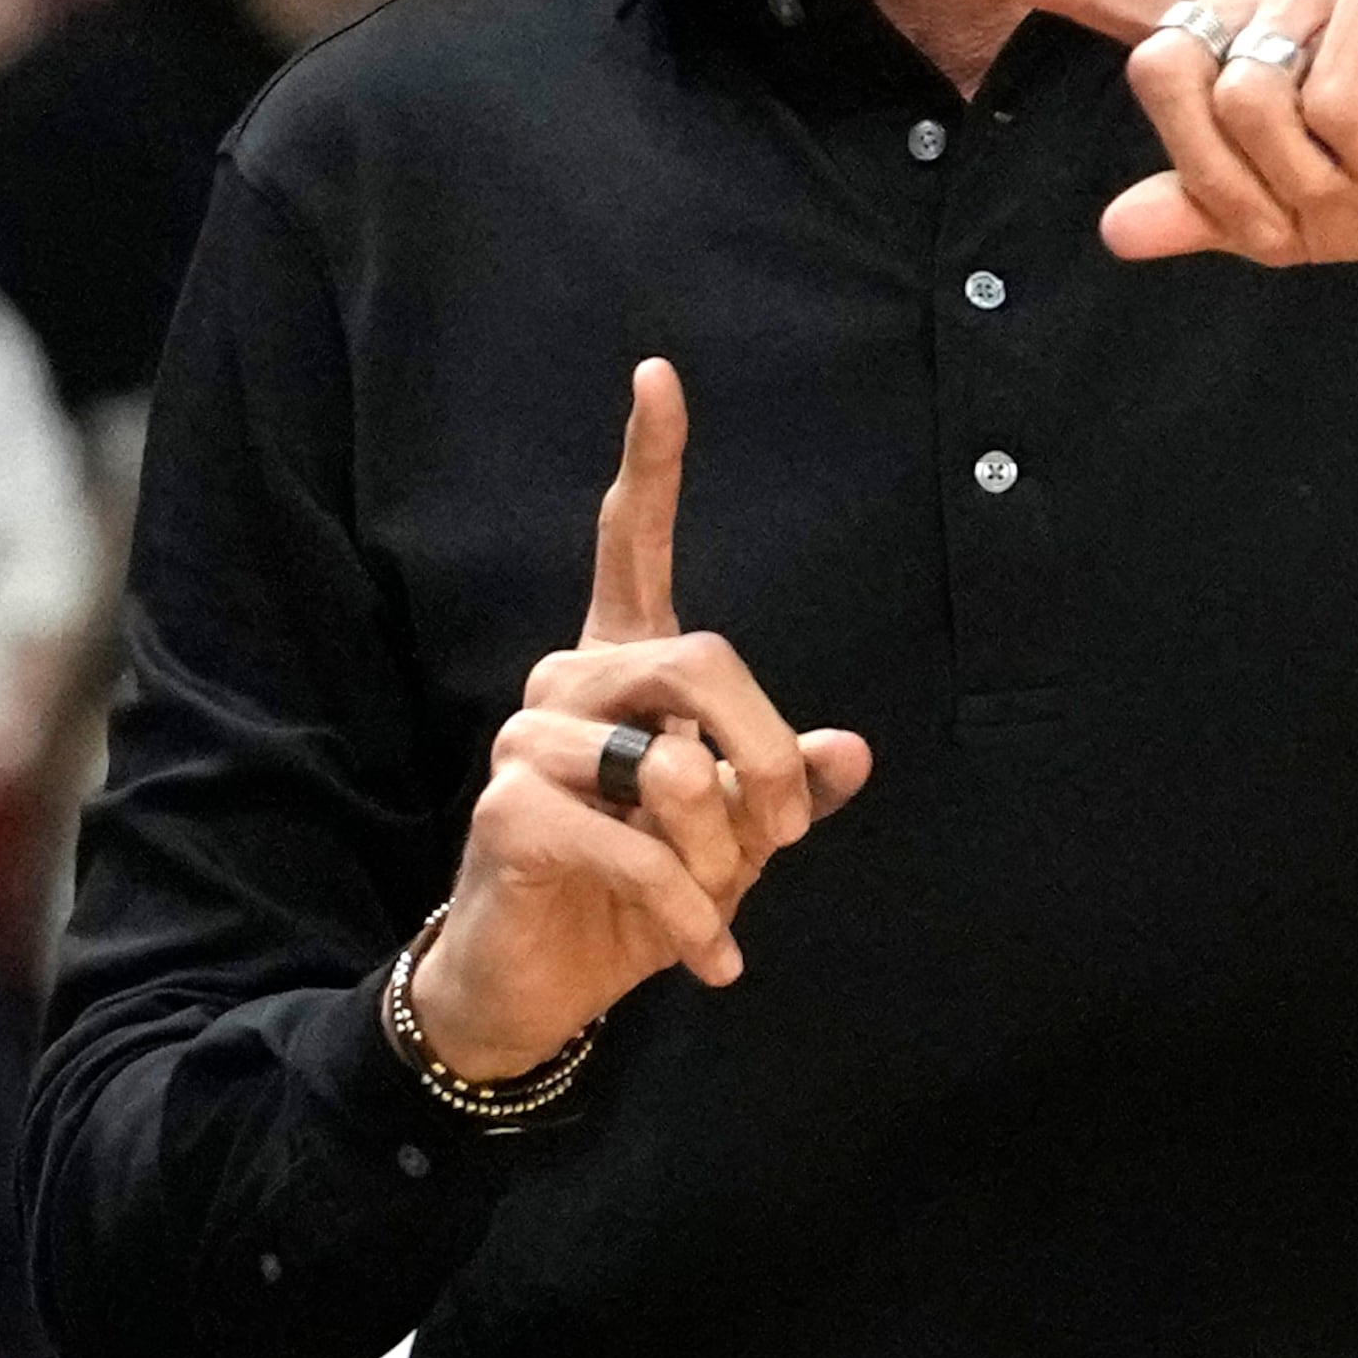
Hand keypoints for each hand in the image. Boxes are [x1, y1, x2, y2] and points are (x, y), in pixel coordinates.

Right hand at [406, 360, 872, 1079]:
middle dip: (764, 756)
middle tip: (783, 837)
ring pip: (671, 766)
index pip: (628, 542)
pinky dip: (694, 914)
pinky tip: (709, 957)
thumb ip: (787, 787)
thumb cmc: (642, 892)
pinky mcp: (508, 811)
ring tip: (715, 903)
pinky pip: (639, 847)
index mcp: (621, 667)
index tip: (658, 372)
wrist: (542, 985)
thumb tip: (849, 753)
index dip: (648, 460)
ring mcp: (527, 742)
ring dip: (723, 856)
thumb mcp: (738, 837)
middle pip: (701, 660)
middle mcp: (567, 683)